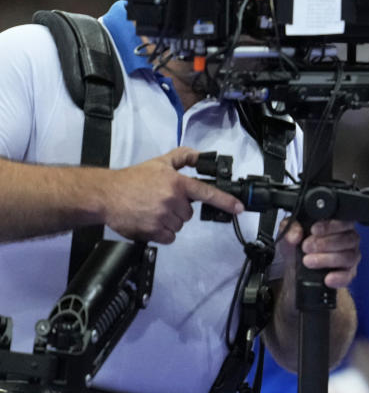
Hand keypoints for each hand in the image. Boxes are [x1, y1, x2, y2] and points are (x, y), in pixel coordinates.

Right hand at [104, 147, 242, 243]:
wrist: (105, 195)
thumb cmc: (131, 180)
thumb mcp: (158, 163)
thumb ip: (181, 158)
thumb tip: (199, 155)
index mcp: (176, 183)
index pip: (207, 192)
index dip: (225, 201)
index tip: (239, 208)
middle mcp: (172, 199)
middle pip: (189, 213)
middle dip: (177, 209)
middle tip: (159, 202)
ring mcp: (163, 216)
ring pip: (179, 225)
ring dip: (168, 221)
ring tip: (151, 211)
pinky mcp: (154, 231)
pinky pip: (169, 237)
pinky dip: (161, 233)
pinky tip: (149, 222)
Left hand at [277, 218, 360, 289]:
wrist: (295, 267)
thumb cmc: (298, 246)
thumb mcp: (291, 232)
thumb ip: (291, 228)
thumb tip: (295, 235)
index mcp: (340, 225)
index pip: (344, 221)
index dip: (330, 226)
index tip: (313, 230)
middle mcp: (350, 239)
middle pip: (348, 239)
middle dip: (325, 243)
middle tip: (306, 247)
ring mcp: (351, 257)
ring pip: (348, 257)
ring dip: (327, 259)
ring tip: (308, 261)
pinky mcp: (349, 273)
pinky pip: (349, 276)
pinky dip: (338, 277)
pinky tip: (327, 278)